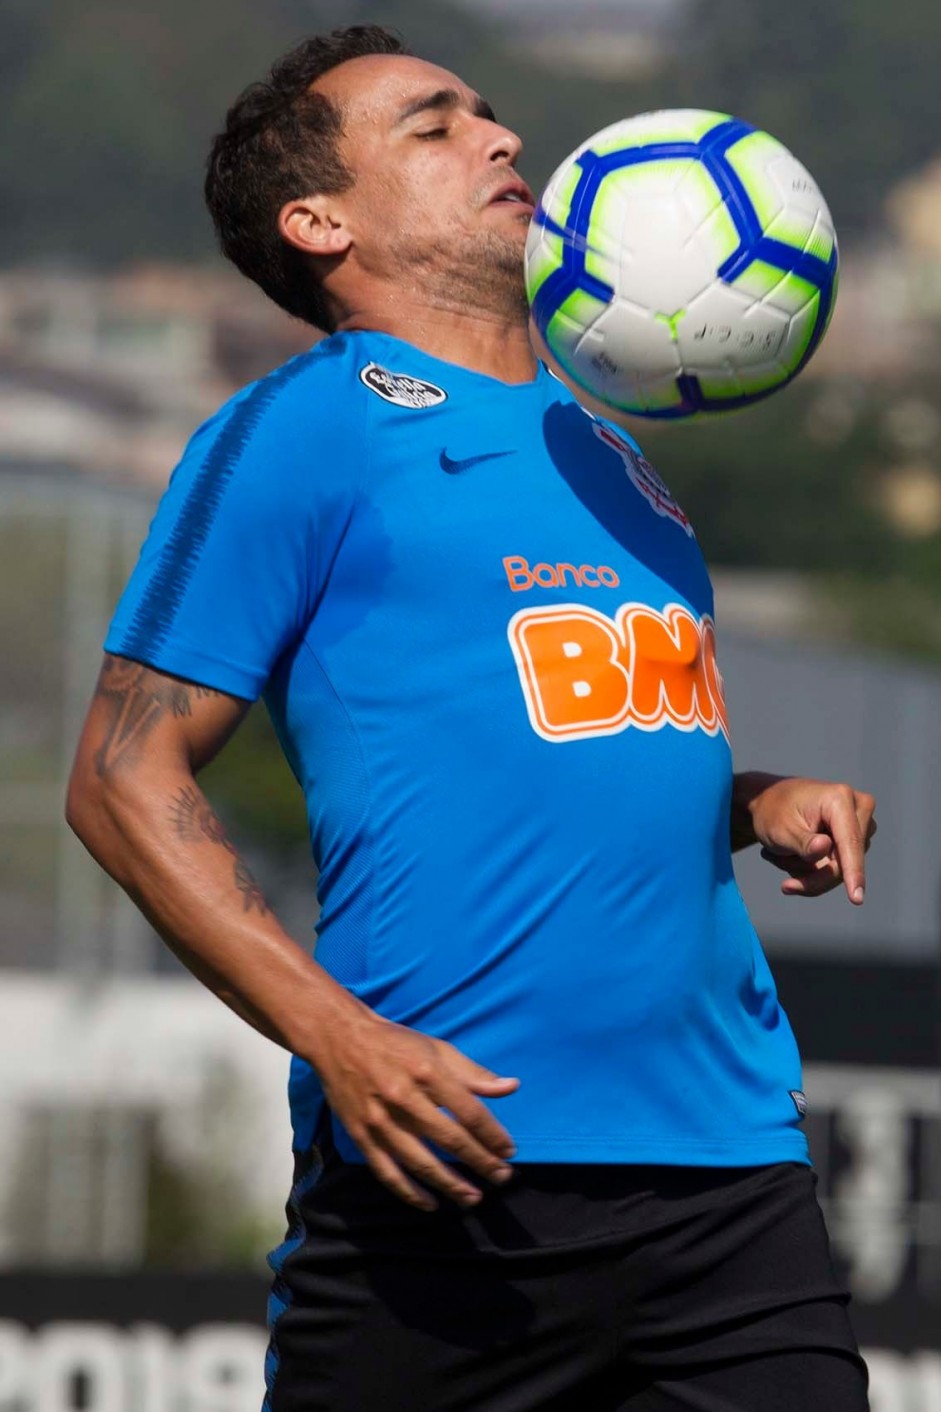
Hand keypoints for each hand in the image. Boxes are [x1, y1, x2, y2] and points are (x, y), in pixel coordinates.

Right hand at [314, 1006, 519, 1211]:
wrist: (339, 1038)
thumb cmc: (395, 1043)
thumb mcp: (436, 1048)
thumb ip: (473, 1072)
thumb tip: (511, 1087)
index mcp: (427, 1071)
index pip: (469, 1111)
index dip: (492, 1134)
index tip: (509, 1150)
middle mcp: (404, 1098)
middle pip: (450, 1139)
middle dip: (480, 1162)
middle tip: (502, 1177)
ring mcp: (380, 1121)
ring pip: (421, 1162)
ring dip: (450, 1184)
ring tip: (474, 1197)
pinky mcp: (360, 1136)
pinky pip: (388, 1172)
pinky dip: (410, 1193)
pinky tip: (431, 1204)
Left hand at [746, 775, 876, 903]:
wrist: (771, 802)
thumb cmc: (774, 812)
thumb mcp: (780, 829)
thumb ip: (802, 842)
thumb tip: (825, 847)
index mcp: (840, 799)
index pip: (850, 842)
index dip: (853, 872)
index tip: (856, 899)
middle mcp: (859, 809)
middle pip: (845, 862)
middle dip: (812, 876)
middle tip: (784, 883)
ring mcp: (861, 825)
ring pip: (840, 871)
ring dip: (808, 873)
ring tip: (781, 856)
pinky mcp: (857, 840)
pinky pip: (838, 871)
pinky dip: (813, 872)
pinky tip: (793, 857)